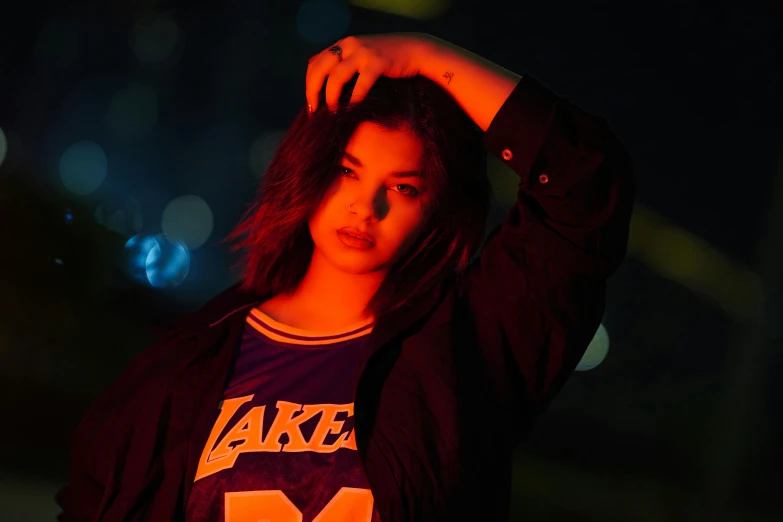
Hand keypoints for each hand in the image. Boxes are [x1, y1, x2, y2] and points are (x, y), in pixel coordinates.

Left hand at [305, 33, 429, 113]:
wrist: (415, 50)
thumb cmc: (387, 60)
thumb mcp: (361, 57)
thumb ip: (345, 66)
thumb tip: (327, 90)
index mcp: (342, 45)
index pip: (314, 63)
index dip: (309, 84)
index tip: (312, 103)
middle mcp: (348, 45)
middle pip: (319, 69)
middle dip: (313, 91)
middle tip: (315, 111)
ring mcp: (363, 52)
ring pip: (336, 77)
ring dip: (331, 98)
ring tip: (333, 112)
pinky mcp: (378, 62)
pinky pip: (360, 84)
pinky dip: (354, 100)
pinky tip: (352, 110)